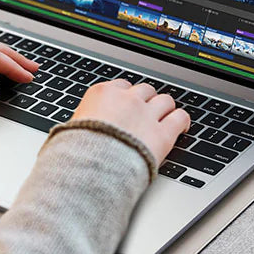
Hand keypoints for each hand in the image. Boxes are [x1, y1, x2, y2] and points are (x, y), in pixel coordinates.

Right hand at [71, 79, 189, 165]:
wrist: (90, 168)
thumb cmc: (76, 152)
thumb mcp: (72, 128)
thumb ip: (84, 121)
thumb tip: (78, 127)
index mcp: (102, 94)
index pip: (121, 85)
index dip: (126, 97)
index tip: (126, 105)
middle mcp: (126, 99)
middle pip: (145, 90)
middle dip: (146, 101)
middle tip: (146, 114)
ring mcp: (146, 114)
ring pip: (165, 100)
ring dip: (164, 108)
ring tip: (164, 118)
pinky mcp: (162, 134)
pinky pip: (180, 117)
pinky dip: (182, 120)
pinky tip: (181, 126)